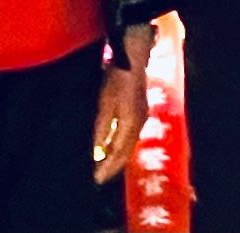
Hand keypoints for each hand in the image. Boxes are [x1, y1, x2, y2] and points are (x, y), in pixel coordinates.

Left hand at [91, 61, 149, 183]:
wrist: (132, 61)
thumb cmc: (115, 81)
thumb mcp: (104, 105)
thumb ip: (102, 130)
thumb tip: (98, 152)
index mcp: (131, 125)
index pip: (118, 154)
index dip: (108, 168)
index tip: (97, 179)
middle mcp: (140, 125)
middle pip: (126, 152)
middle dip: (114, 166)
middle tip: (100, 177)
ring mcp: (142, 118)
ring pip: (130, 145)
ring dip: (118, 157)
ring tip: (106, 166)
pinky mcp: (141, 112)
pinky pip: (132, 136)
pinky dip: (122, 146)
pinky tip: (115, 147)